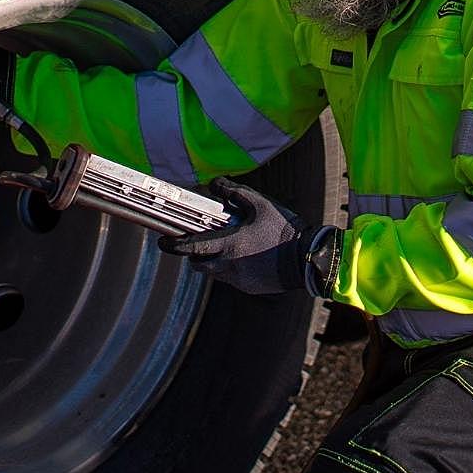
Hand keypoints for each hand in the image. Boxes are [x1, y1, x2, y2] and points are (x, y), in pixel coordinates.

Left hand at [160, 177, 313, 295]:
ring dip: (214, 263)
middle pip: (199, 264)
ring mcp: (240, 279)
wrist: (308, 258)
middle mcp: (230, 265)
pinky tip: (246, 259)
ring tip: (228, 249)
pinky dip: (231, 270)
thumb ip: (235, 193)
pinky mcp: (250, 288)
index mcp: (230, 244)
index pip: (193, 247)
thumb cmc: (284, 229)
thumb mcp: (261, 204)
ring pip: (215, 273)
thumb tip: (217, 185)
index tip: (164, 242)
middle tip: (201, 244)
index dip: (174, 246)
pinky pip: (232, 280)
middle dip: (195, 255)